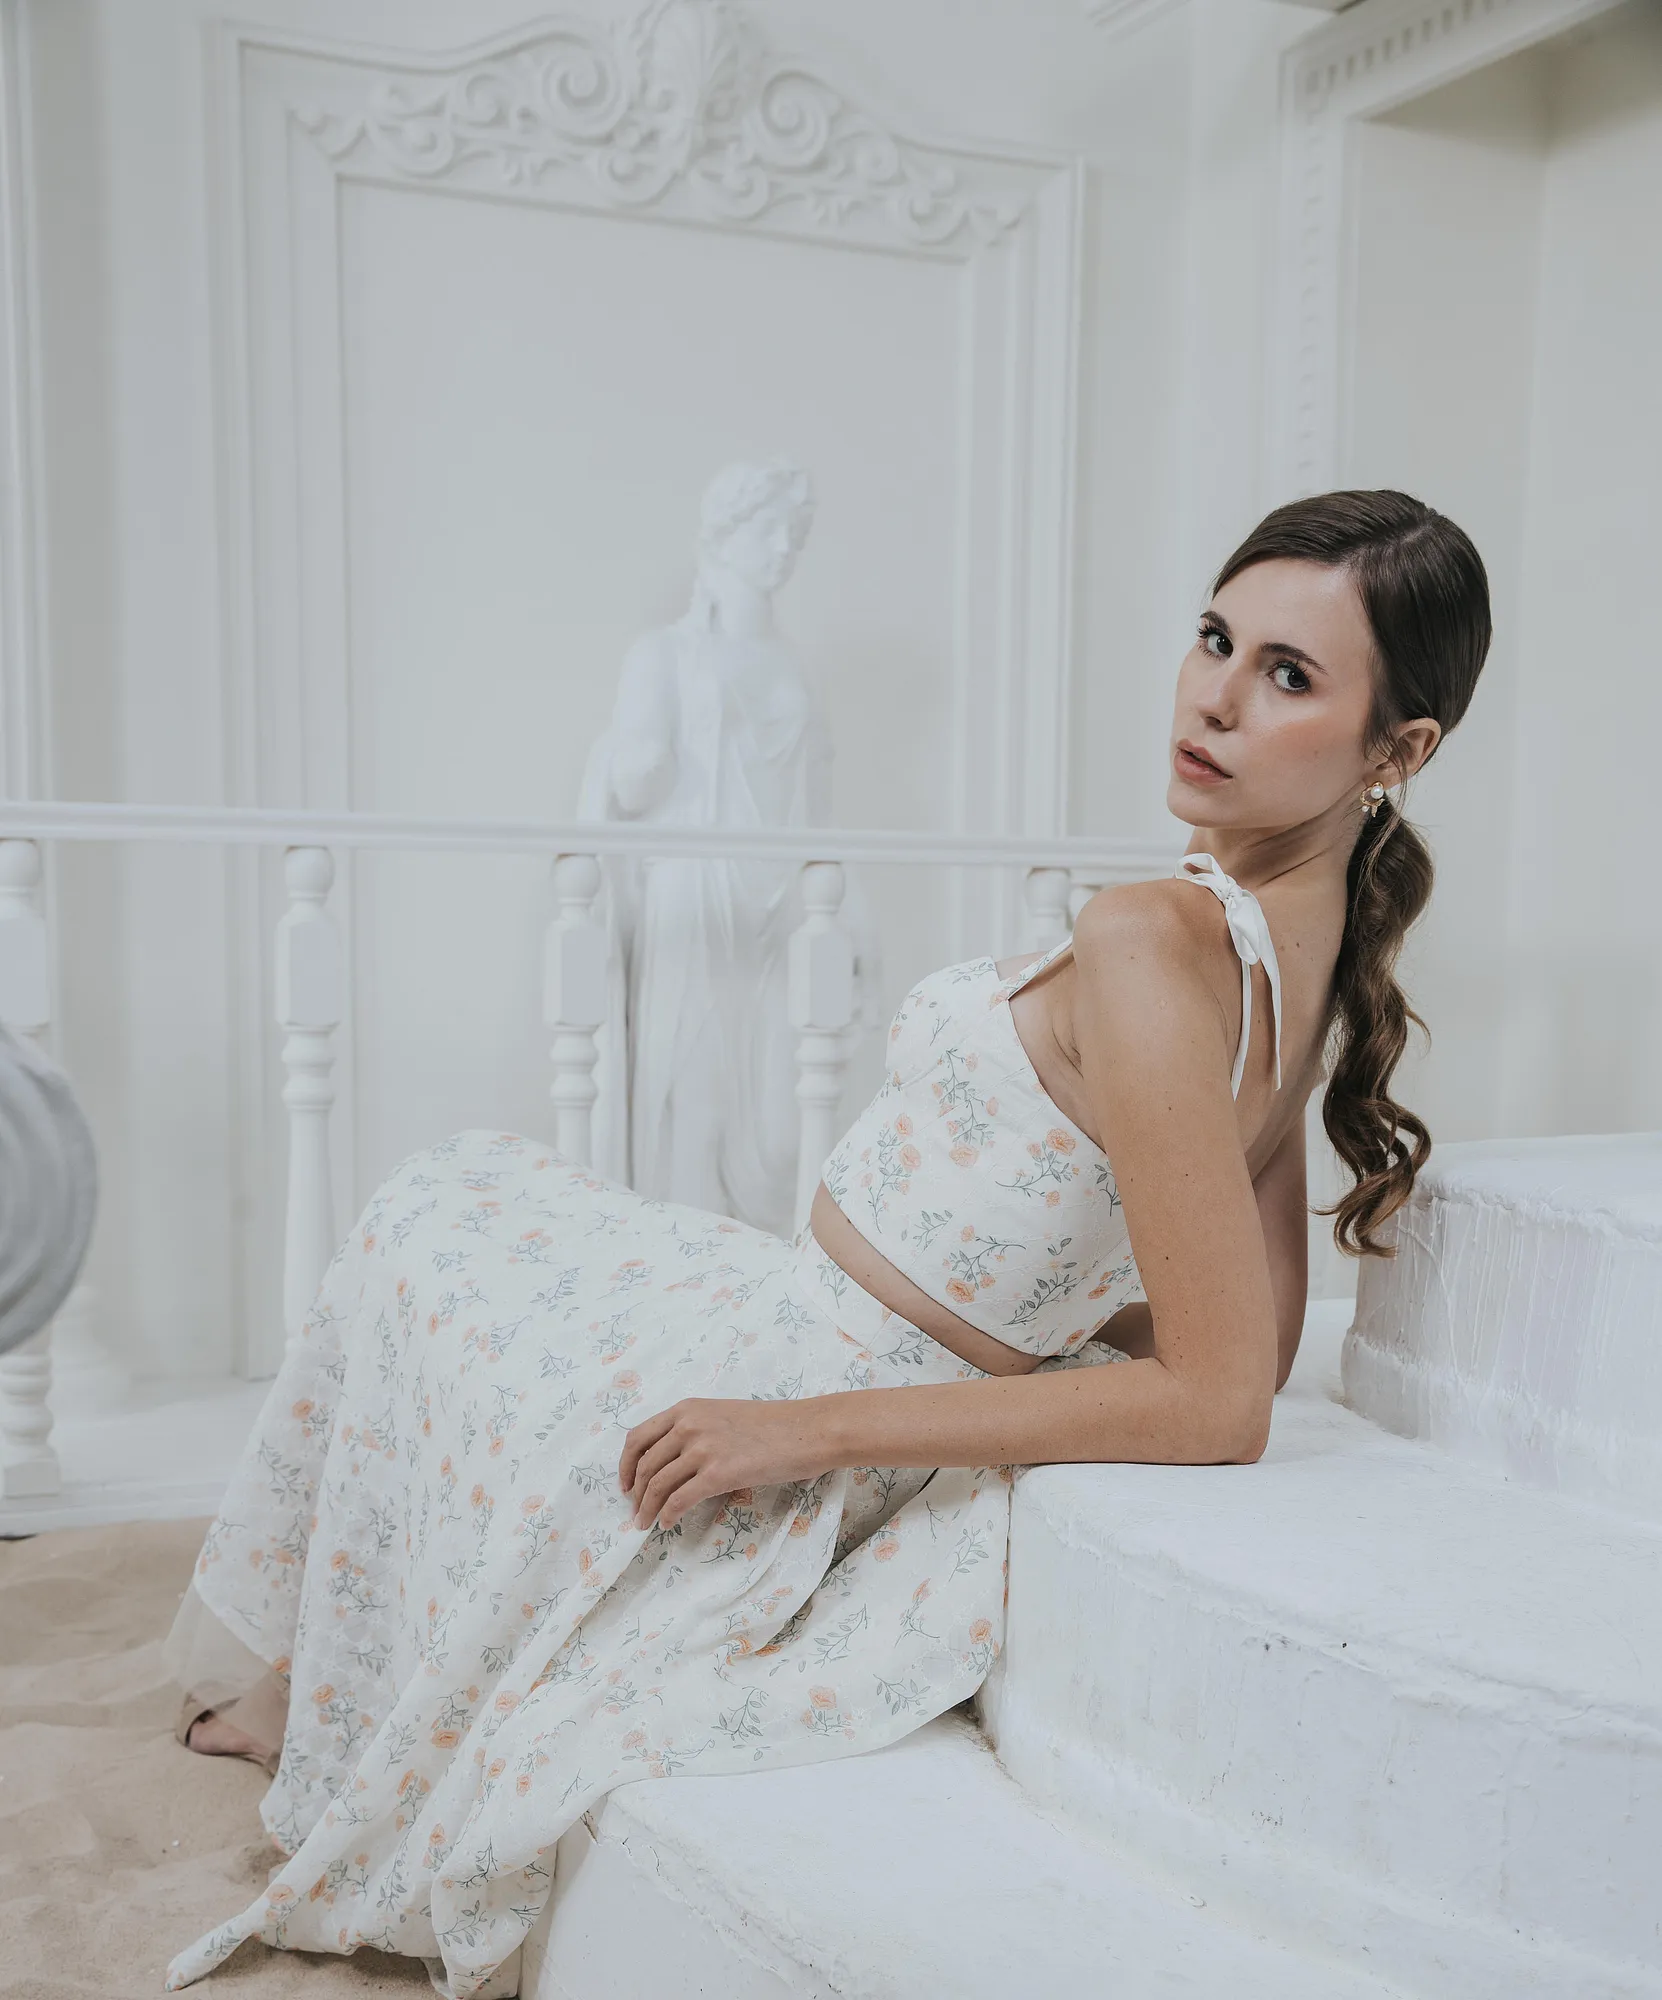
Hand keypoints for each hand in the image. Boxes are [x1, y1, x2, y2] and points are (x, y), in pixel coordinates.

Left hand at [618, 1397, 838, 1531]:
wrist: (807, 1430)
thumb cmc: (772, 1425)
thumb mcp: (723, 1416)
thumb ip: (694, 1432)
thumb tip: (672, 1463)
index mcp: (687, 1409)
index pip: (638, 1437)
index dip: (625, 1465)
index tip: (624, 1485)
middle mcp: (688, 1425)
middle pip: (644, 1465)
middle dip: (635, 1493)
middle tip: (635, 1510)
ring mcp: (702, 1448)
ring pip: (657, 1484)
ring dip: (646, 1508)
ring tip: (644, 1523)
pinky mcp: (718, 1473)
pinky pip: (679, 1499)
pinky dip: (667, 1515)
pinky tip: (667, 1524)